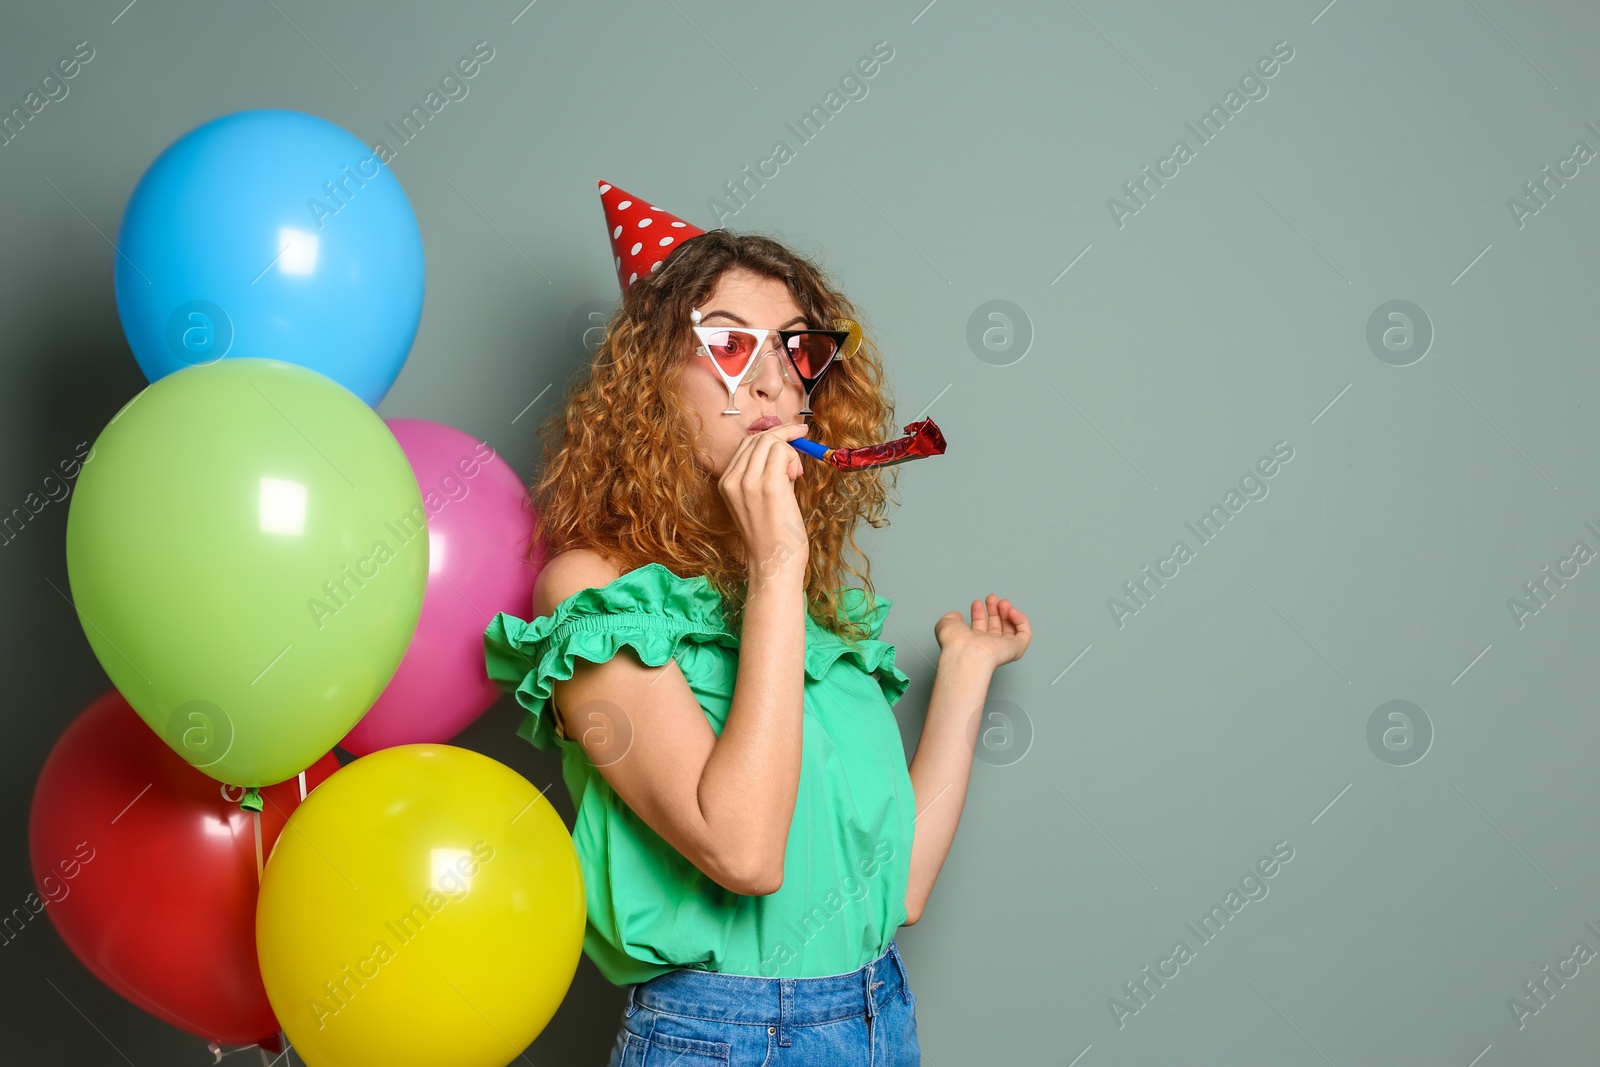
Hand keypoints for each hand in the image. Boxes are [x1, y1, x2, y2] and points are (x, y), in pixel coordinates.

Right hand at [718, 422, 811, 582]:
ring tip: (795, 473)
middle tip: (802, 437)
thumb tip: (784, 451)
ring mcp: (749, 482)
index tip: (790, 432)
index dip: (771, 434)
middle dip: (783, 433)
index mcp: (726, 483)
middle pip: (758, 439)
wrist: (774, 564)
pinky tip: (795, 475)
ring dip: (790, 450)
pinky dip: (793, 457)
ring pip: (771, 442)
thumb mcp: (757, 501)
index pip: (747, 445)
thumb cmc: (771, 537)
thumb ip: (764, 475)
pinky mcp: (769, 486)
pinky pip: (782, 452)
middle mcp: (733, 480)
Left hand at [934, 594, 1030, 670]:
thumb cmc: (955, 643)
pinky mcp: (1017, 648)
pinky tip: (1011, 611)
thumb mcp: (946, 624)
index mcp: (972, 643)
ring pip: (1011, 628)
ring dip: (1007, 611)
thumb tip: (956, 615)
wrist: (966, 653)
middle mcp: (988, 646)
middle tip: (992, 598)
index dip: (980, 613)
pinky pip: (1025, 633)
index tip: (977, 602)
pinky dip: (1021, 619)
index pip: (980, 627)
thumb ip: (950, 617)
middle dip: (995, 609)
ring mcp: (1003, 648)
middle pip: (996, 626)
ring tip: (1002, 602)